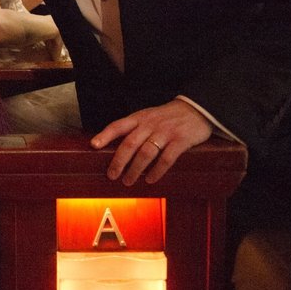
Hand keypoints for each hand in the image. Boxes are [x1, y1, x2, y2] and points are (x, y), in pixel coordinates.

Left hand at [90, 99, 212, 184]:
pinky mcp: (180, 141)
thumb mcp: (149, 116)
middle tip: (112, 175)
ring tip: (128, 181)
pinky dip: (157, 171)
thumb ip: (135, 128)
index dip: (105, 135)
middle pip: (130, 143)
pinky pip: (166, 158)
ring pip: (145, 153)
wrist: (196, 108)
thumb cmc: (168, 116)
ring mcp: (165, 132)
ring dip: (135, 169)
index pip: (118, 125)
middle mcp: (150, 124)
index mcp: (140, 117)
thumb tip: (116, 147)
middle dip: (119, 161)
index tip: (93, 145)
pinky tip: (150, 179)